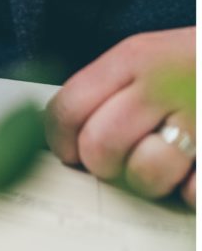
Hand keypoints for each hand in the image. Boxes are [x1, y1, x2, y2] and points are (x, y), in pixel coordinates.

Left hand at [46, 27, 195, 206]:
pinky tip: (198, 173)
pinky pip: (194, 193)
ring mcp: (199, 116)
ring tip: (169, 166)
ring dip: (152, 182)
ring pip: (144, 172)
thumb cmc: (200, 66)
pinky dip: (193, 193)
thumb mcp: (155, 57)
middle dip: (106, 167)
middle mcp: (165, 83)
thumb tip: (68, 136)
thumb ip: (111, 88)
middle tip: (122, 164)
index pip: (69, 107)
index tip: (70, 154)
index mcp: (136, 57)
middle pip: (100, 146)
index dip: (62, 141)